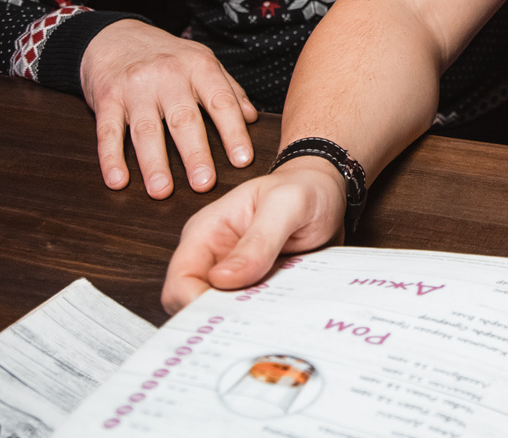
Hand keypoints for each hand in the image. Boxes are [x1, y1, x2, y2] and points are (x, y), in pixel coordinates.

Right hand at [80, 19, 257, 197]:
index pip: (221, 102)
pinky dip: (111, 158)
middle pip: (184, 119)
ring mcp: (135, 88)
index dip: (233, 132)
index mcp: (198, 67)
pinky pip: (108, 132)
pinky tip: (118, 181)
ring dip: (154, 163)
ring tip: (162, 190)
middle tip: (205, 183)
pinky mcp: (106, 99)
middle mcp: (167, 75)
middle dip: (195, 153)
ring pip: (146, 129)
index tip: (242, 161)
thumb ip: (229, 89)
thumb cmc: (166, 55)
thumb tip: (252, 119)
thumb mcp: (202, 61)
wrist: (115, 36)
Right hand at [162, 159, 345, 313]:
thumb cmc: (303, 188)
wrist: (327, 190)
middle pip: (193, 304)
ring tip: (270, 316)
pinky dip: (260, 317)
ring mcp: (232, 274)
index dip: (195, 303)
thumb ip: (259, 239)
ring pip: (219, 313)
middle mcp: (212, 257)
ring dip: (242, 319)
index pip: (180, 280)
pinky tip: (280, 313)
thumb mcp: (287, 204)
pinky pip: (248, 312)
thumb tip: (224, 279)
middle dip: (218, 317)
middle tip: (253, 321)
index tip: (227, 315)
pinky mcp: (254, 286)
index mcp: (206, 232)